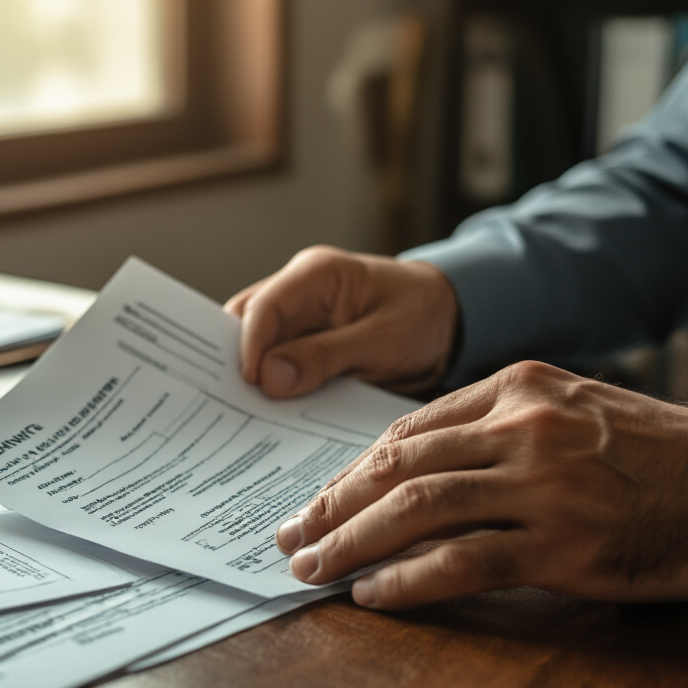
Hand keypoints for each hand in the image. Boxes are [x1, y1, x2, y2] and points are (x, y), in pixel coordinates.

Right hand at [225, 246, 458, 398]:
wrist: (451, 321)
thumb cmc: (424, 319)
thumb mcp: (383, 342)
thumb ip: (325, 357)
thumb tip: (268, 378)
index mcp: (316, 274)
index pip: (263, 307)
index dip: (249, 347)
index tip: (249, 384)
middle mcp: (298, 289)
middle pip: (246, 323)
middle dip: (239, 361)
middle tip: (236, 404)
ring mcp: (298, 314)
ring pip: (256, 344)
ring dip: (255, 376)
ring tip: (251, 413)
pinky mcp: (304, 339)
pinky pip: (276, 360)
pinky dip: (273, 384)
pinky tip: (273, 411)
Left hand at [277, 361, 687, 608]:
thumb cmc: (647, 452)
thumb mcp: (569, 409)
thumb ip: (492, 426)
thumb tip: (405, 467)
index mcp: (515, 388)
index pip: (406, 430)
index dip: (350, 470)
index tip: (316, 499)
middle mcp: (523, 429)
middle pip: (398, 466)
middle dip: (332, 505)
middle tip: (290, 535)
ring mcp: (544, 487)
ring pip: (418, 510)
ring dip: (352, 542)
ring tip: (313, 568)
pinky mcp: (566, 546)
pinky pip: (465, 563)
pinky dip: (409, 580)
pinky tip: (373, 594)